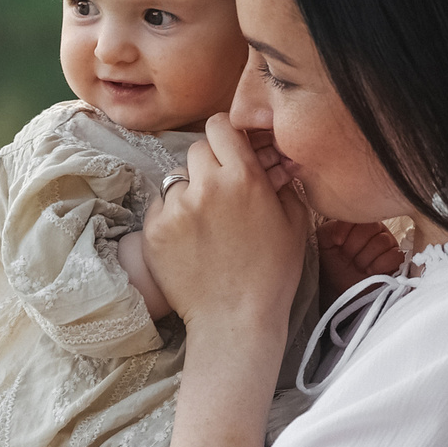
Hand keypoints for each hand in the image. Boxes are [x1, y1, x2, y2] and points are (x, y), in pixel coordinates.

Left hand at [145, 114, 306, 328]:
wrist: (235, 320)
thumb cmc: (271, 275)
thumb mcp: (293, 222)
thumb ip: (282, 182)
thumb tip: (272, 161)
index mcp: (245, 178)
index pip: (220, 126)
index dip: (226, 136)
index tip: (230, 150)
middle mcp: (207, 186)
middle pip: (198, 149)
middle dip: (209, 165)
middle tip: (221, 192)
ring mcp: (176, 208)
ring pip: (177, 178)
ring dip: (189, 192)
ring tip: (205, 223)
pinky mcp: (154, 230)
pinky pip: (160, 205)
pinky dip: (172, 216)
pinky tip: (189, 240)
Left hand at [317, 218, 404, 299]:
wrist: (342, 286)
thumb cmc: (335, 262)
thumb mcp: (325, 244)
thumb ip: (329, 230)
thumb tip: (339, 230)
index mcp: (360, 221)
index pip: (359, 213)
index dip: (347, 228)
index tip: (337, 242)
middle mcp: (377, 229)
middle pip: (372, 226)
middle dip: (355, 245)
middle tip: (347, 256)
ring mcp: (389, 244)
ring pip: (383, 241)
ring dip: (365, 256)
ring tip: (358, 265)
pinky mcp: (397, 261)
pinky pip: (396, 256)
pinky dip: (380, 264)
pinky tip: (369, 270)